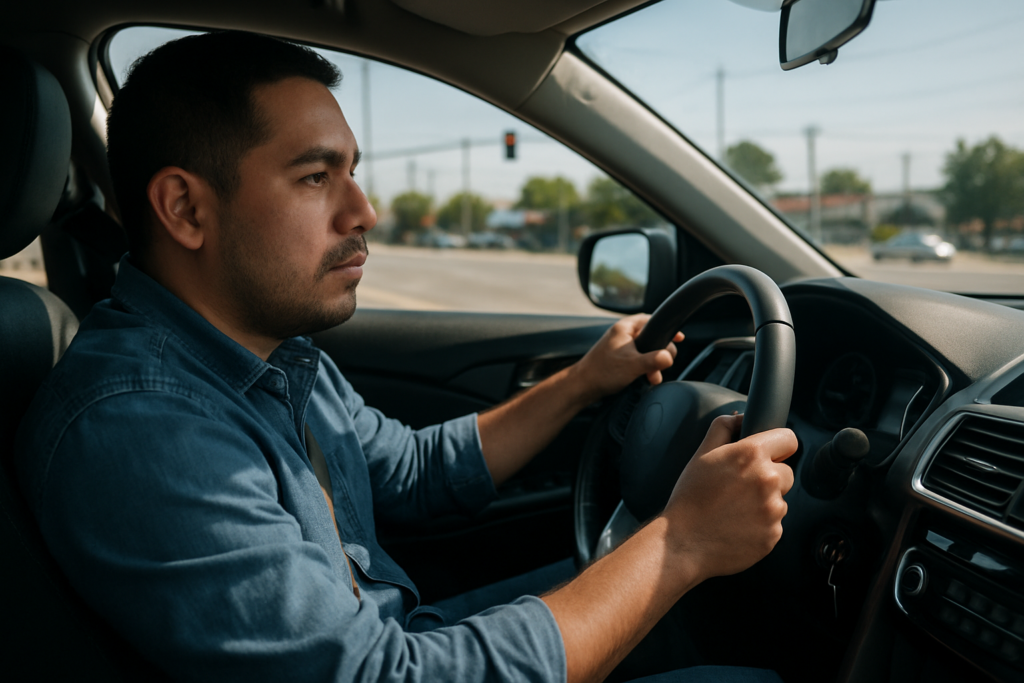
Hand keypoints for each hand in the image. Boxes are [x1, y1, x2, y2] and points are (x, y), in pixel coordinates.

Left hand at [570, 314, 682, 403]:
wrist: (582, 387)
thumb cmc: (602, 372)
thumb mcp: (633, 365)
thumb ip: (653, 360)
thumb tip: (669, 357)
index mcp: (625, 328)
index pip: (651, 320)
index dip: (666, 329)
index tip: (678, 338)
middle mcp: (623, 335)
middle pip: (651, 338)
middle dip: (660, 354)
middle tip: (663, 364)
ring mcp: (621, 347)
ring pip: (646, 351)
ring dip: (653, 364)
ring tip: (653, 377)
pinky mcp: (619, 360)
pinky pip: (639, 360)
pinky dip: (645, 369)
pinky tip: (646, 379)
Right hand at [661, 414, 795, 581]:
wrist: (683, 542)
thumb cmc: (690, 498)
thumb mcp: (701, 454)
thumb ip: (723, 428)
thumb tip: (741, 419)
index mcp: (751, 455)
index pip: (788, 438)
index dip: (778, 445)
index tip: (769, 454)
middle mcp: (768, 480)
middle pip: (786, 472)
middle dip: (769, 476)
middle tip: (740, 486)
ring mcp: (773, 510)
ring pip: (780, 499)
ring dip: (764, 502)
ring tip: (734, 509)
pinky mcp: (774, 534)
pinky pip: (774, 524)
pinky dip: (760, 524)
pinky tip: (737, 525)